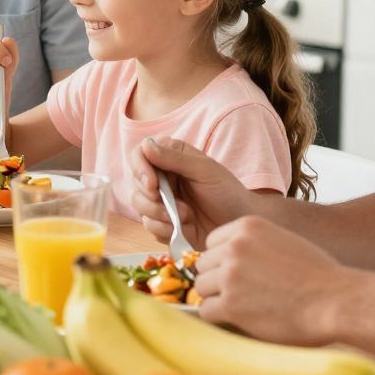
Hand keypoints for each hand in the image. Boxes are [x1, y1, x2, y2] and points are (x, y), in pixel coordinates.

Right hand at [131, 136, 255, 245]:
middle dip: (150, 197)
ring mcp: (161, 201)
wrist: (239, 224)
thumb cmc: (227, 192)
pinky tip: (184, 228)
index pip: (139, 155)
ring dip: (159, 214)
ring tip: (186, 216)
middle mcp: (162, 177)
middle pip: (135, 183)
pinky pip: (150, 226)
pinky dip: (164, 229)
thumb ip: (174, 158)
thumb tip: (146, 145)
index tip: (152, 184)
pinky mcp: (162, 222)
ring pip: (139, 205)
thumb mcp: (204, 171)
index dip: (140, 169)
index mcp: (171, 157)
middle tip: (169, 204)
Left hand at [192, 215, 349, 345]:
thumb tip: (226, 258)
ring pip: (201, 288)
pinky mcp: (231, 305)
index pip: (211, 243)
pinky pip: (206, 311)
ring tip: (245, 307)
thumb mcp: (283, 240)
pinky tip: (242, 319)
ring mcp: (230, 275)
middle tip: (243, 294)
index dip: (223, 261)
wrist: (337, 301)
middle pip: (203, 266)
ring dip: (218, 299)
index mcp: (246, 226)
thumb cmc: (318, 275)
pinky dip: (220, 318)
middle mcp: (234, 247)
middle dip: (218, 280)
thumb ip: (253, 244)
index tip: (241, 273)